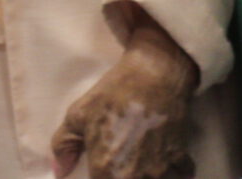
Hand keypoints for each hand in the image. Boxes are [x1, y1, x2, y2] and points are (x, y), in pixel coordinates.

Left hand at [51, 17, 198, 178]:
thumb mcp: (78, 113)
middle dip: (123, 176)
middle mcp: (135, 176)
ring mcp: (160, 169)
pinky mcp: (181, 157)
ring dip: (149, 176)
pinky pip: (182, 174)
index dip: (100, 177)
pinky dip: (176, 171)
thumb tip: (60, 171)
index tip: (99, 169)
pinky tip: (167, 160)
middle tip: (121, 165)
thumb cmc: (113, 94)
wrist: (155, 74)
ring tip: (141, 160)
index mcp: (106, 170)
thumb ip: (64, 146)